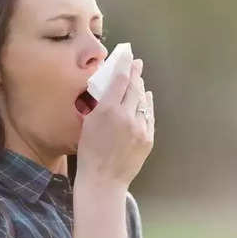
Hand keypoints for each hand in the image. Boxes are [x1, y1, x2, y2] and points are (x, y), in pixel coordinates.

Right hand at [76, 55, 154, 192]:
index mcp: (107, 111)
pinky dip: (146, 105)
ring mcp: (139, 127)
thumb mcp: (88, 124)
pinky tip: (145, 99)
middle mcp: (125, 116)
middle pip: (134, 88)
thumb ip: (99, 105)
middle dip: (135, 74)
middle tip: (136, 63)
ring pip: (143, 101)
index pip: (120, 80)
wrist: (103, 180)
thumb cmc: (89, 153)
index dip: (124, 66)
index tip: (127, 57)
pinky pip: (148, 116)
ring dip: (141, 89)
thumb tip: (109, 89)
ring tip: (139, 80)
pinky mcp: (147, 138)